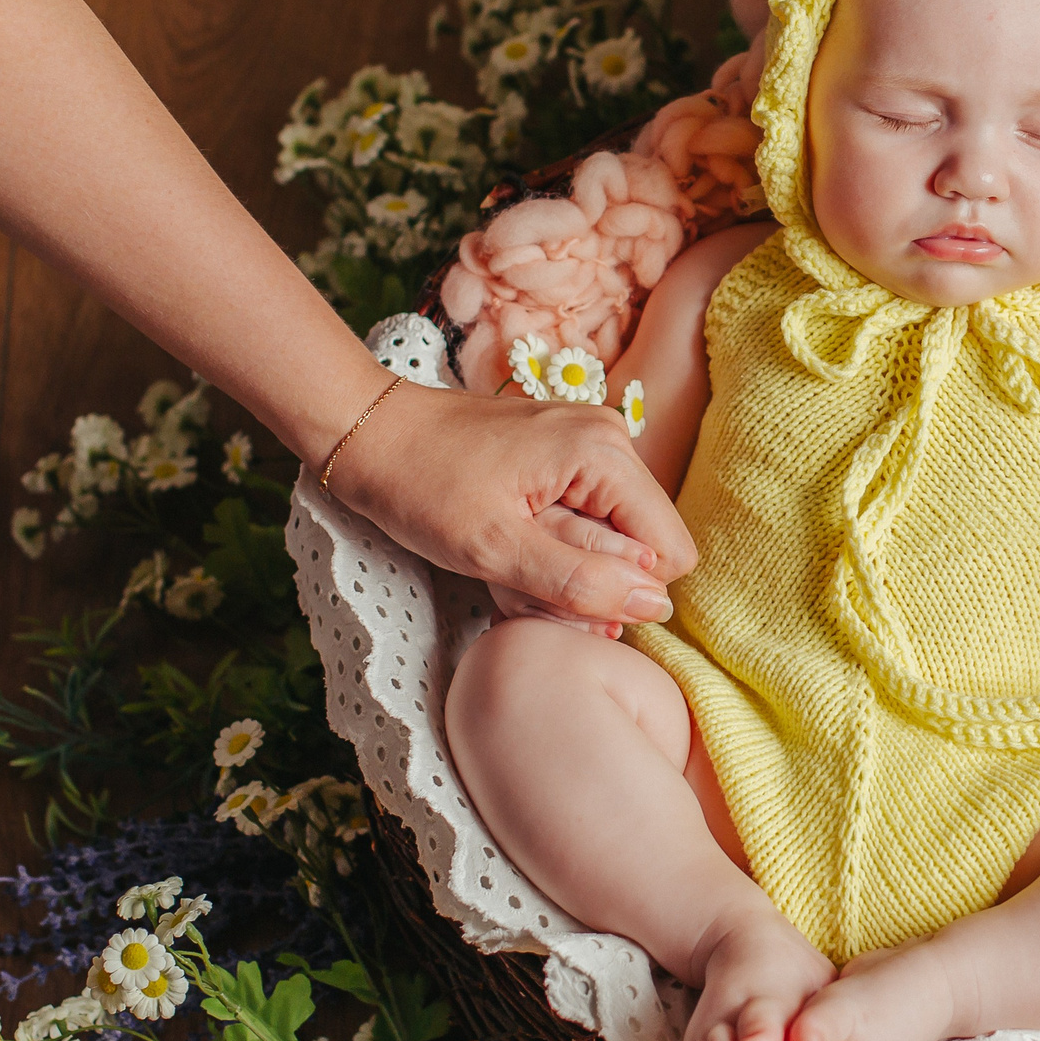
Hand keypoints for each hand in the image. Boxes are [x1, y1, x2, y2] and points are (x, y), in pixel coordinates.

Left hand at [329, 383, 697, 622]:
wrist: (368, 433)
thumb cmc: (421, 485)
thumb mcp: (494, 549)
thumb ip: (580, 582)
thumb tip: (656, 607)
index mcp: (605, 453)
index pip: (670, 552)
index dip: (621, 590)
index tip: (553, 588)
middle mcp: (611, 439)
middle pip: (642, 547)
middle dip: (589, 579)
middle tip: (517, 574)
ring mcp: (590, 445)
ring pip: (612, 539)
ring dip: (565, 567)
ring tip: (506, 557)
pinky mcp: (567, 456)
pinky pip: (585, 521)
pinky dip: (550, 545)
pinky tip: (506, 542)